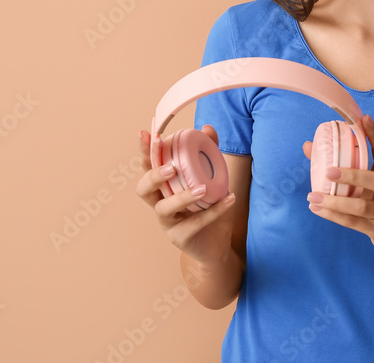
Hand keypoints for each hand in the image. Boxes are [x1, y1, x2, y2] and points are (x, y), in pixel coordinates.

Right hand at [135, 126, 236, 264]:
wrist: (217, 244)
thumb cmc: (209, 207)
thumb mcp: (211, 177)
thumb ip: (209, 152)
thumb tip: (207, 128)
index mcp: (164, 186)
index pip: (148, 166)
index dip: (144, 151)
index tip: (144, 133)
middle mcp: (160, 203)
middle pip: (143, 188)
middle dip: (153, 175)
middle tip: (171, 168)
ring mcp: (168, 222)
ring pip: (164, 208)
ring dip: (182, 196)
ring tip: (202, 189)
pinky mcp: (179, 238)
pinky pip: (194, 224)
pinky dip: (213, 211)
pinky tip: (229, 199)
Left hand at [302, 114, 373, 256]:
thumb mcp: (369, 179)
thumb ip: (343, 162)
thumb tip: (308, 146)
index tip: (364, 118)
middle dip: (352, 175)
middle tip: (329, 172)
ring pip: (360, 206)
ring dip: (335, 202)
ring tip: (313, 196)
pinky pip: (352, 222)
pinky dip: (332, 216)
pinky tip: (316, 209)